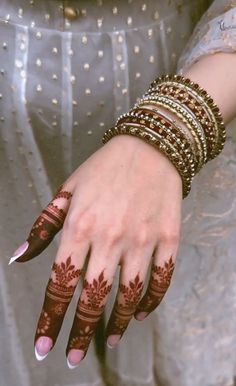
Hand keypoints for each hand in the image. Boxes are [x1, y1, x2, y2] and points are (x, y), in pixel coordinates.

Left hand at [9, 134, 181, 367]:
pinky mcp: (168, 239)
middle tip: (74, 358)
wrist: (150, 148)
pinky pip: (162, 279)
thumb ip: (43, 225)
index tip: (45, 344)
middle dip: (81, 333)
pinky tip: (142, 312)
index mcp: (80, 227)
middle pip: (93, 298)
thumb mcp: (67, 190)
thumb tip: (19, 257)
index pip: (61, 283)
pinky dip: (152, 301)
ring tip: (111, 340)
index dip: (51, 318)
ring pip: (129, 295)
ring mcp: (143, 240)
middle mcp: (110, 238)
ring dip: (118, 324)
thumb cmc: (104, 169)